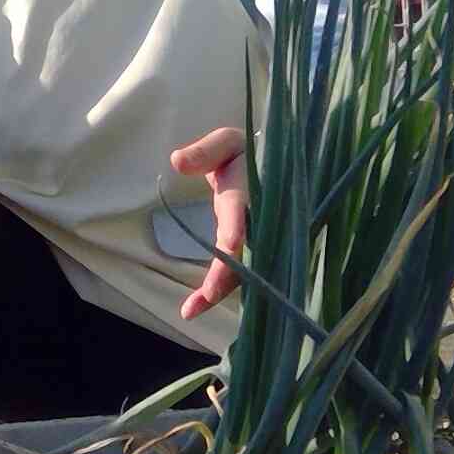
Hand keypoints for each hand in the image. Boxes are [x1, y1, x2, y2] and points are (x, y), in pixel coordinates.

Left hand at [172, 127, 249, 318]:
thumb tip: (176, 161)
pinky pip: (243, 272)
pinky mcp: (258, 250)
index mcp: (252, 190)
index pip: (244, 210)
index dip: (239, 226)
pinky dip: (220, 289)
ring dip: (220, 289)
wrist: (277, 166)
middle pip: (248, 251)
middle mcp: (262, 218)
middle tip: (205, 297)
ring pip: (246, 268)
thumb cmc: (245, 154)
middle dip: (228, 274)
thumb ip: (204, 152)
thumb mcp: (227, 144)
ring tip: (190, 309)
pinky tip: (196, 306)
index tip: (230, 243)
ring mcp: (263, 237)